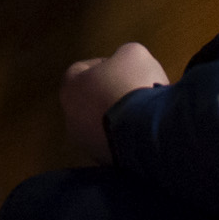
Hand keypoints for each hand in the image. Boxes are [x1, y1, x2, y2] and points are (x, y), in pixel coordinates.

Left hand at [60, 42, 170, 163]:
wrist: (146, 133)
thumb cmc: (133, 85)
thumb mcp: (135, 55)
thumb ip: (125, 55)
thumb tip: (127, 64)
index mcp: (70, 88)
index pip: (80, 70)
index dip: (102, 64)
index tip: (123, 66)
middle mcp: (71, 119)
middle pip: (90, 101)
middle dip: (111, 94)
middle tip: (136, 89)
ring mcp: (87, 145)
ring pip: (104, 126)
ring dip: (121, 118)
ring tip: (147, 112)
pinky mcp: (106, 164)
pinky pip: (117, 145)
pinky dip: (129, 138)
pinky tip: (149, 131)